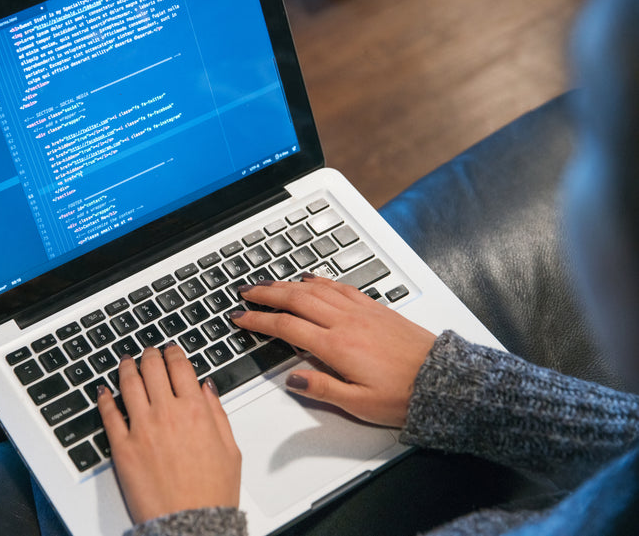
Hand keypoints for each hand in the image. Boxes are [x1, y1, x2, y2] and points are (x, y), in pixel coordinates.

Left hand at [97, 343, 241, 523]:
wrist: (190, 525)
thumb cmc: (212, 493)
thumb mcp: (230, 449)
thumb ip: (217, 413)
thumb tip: (207, 388)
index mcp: (195, 411)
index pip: (180, 367)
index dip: (174, 353)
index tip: (171, 350)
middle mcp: (166, 414)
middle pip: (152, 369)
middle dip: (150, 355)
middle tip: (148, 352)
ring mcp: (141, 429)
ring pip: (128, 385)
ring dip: (126, 368)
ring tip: (126, 363)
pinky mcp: (122, 448)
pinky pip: (109, 415)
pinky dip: (105, 399)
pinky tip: (104, 392)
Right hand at [231, 275, 435, 426]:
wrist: (442, 379)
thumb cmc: (403, 395)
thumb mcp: (358, 404)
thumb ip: (321, 388)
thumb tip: (292, 378)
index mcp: (336, 346)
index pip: (286, 327)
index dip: (259, 321)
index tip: (241, 319)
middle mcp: (345, 322)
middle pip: (296, 299)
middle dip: (266, 294)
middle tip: (246, 292)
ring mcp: (360, 311)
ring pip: (315, 289)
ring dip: (288, 283)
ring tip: (269, 283)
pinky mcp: (375, 308)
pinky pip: (340, 286)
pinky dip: (320, 280)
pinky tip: (311, 278)